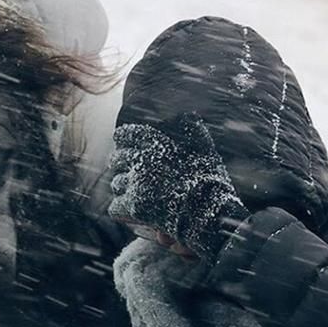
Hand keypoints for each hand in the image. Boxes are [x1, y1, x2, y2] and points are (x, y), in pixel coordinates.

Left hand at [108, 117, 248, 261]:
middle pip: (117, 159)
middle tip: (127, 171)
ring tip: (133, 192)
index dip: (123, 141)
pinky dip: (122, 209)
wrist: (210, 212)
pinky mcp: (134, 206)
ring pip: (117, 183)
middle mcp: (141, 159)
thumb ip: (192, 128)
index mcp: (154, 142)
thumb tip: (188, 114)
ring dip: (123, 187)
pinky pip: (116, 206)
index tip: (123, 145)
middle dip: (121, 165)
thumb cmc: (210, 179)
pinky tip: (131, 210)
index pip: (125, 135)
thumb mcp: (204, 146)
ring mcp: (137, 183)